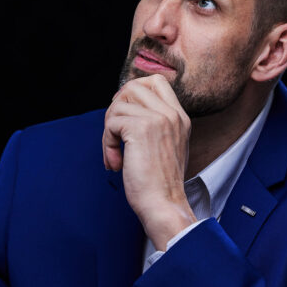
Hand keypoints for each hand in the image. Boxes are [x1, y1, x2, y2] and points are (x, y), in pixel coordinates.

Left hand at [102, 74, 196, 249]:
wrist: (163, 206)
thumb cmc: (159, 184)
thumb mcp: (165, 147)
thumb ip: (153, 124)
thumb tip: (123, 108)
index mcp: (180, 117)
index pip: (157, 81)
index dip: (133, 92)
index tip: (124, 118)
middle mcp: (172, 114)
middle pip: (133, 87)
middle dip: (116, 109)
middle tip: (115, 135)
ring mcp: (158, 119)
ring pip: (118, 105)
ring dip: (109, 131)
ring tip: (115, 155)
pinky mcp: (141, 128)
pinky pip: (111, 123)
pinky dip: (106, 144)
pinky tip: (115, 163)